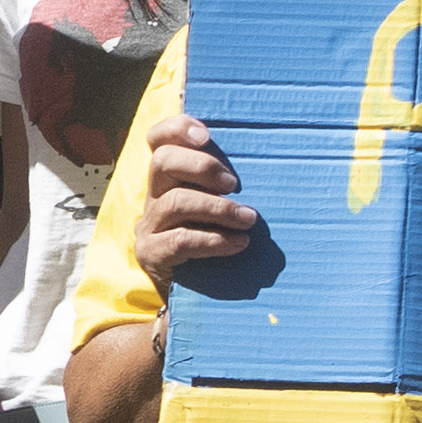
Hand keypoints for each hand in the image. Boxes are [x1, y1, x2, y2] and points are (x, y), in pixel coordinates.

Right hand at [126, 114, 260, 276]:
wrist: (189, 294)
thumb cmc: (215, 239)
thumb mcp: (218, 206)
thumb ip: (226, 184)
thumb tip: (272, 158)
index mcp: (169, 177)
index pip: (157, 138)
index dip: (177, 128)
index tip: (207, 136)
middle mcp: (154, 195)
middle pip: (162, 161)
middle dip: (201, 167)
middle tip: (233, 184)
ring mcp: (149, 225)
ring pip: (175, 202)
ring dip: (219, 209)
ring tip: (249, 220)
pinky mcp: (151, 253)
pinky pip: (179, 240)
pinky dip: (213, 240)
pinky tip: (238, 244)